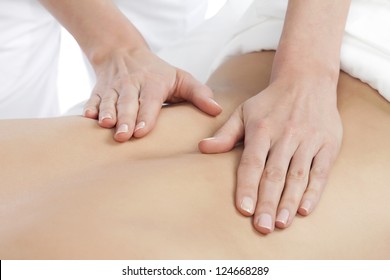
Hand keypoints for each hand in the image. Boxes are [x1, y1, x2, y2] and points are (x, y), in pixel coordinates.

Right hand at [83, 48, 221, 141]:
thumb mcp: (181, 78)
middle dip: (124, 119)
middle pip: (127, 103)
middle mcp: (132, 85)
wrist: (123, 52)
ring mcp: (114, 88)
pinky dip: (90, 108)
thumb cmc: (157, 72)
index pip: (150, 101)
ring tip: (106, 126)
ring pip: (109, 101)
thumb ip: (199, 93)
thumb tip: (217, 110)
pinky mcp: (99, 91)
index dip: (145, 116)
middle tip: (123, 136)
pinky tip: (87, 118)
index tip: (141, 132)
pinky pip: (93, 99)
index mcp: (153, 84)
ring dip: (107, 113)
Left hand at [199, 79, 342, 233]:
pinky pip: (321, 171)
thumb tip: (202, 148)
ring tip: (281, 223)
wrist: (307, 80)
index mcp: (262, 129)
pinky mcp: (328, 144)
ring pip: (298, 176)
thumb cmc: (271, 101)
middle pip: (275, 174)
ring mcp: (308, 140)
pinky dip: (314, 192)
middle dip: (268, 202)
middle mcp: (285, 135)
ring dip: (289, 201)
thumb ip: (225, 133)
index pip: (252, 162)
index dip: (247, 186)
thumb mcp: (245, 111)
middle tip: (262, 227)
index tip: (244, 209)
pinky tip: (304, 210)